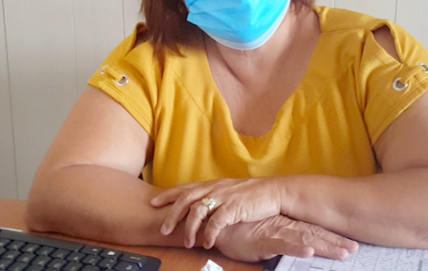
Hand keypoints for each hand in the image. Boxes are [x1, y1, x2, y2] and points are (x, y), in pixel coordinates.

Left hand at [150, 178, 282, 248]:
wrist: (274, 192)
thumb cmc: (253, 194)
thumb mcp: (229, 192)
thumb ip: (214, 197)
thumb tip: (201, 207)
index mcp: (213, 184)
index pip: (185, 188)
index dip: (168, 195)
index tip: (153, 202)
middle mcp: (215, 188)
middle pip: (186, 199)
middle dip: (172, 215)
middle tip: (163, 229)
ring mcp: (224, 197)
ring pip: (197, 211)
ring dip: (189, 228)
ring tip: (186, 242)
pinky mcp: (234, 208)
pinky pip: (216, 222)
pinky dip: (209, 234)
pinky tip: (207, 244)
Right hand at [214, 215, 358, 262]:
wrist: (220, 227)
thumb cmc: (242, 231)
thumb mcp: (266, 236)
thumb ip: (282, 239)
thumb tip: (300, 244)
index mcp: (287, 226)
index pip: (315, 232)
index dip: (333, 238)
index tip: (352, 245)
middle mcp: (285, 227)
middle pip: (316, 235)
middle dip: (336, 243)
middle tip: (355, 250)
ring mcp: (276, 233)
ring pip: (305, 239)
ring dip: (324, 246)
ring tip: (342, 253)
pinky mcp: (264, 240)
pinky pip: (283, 245)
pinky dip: (297, 248)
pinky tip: (309, 251)